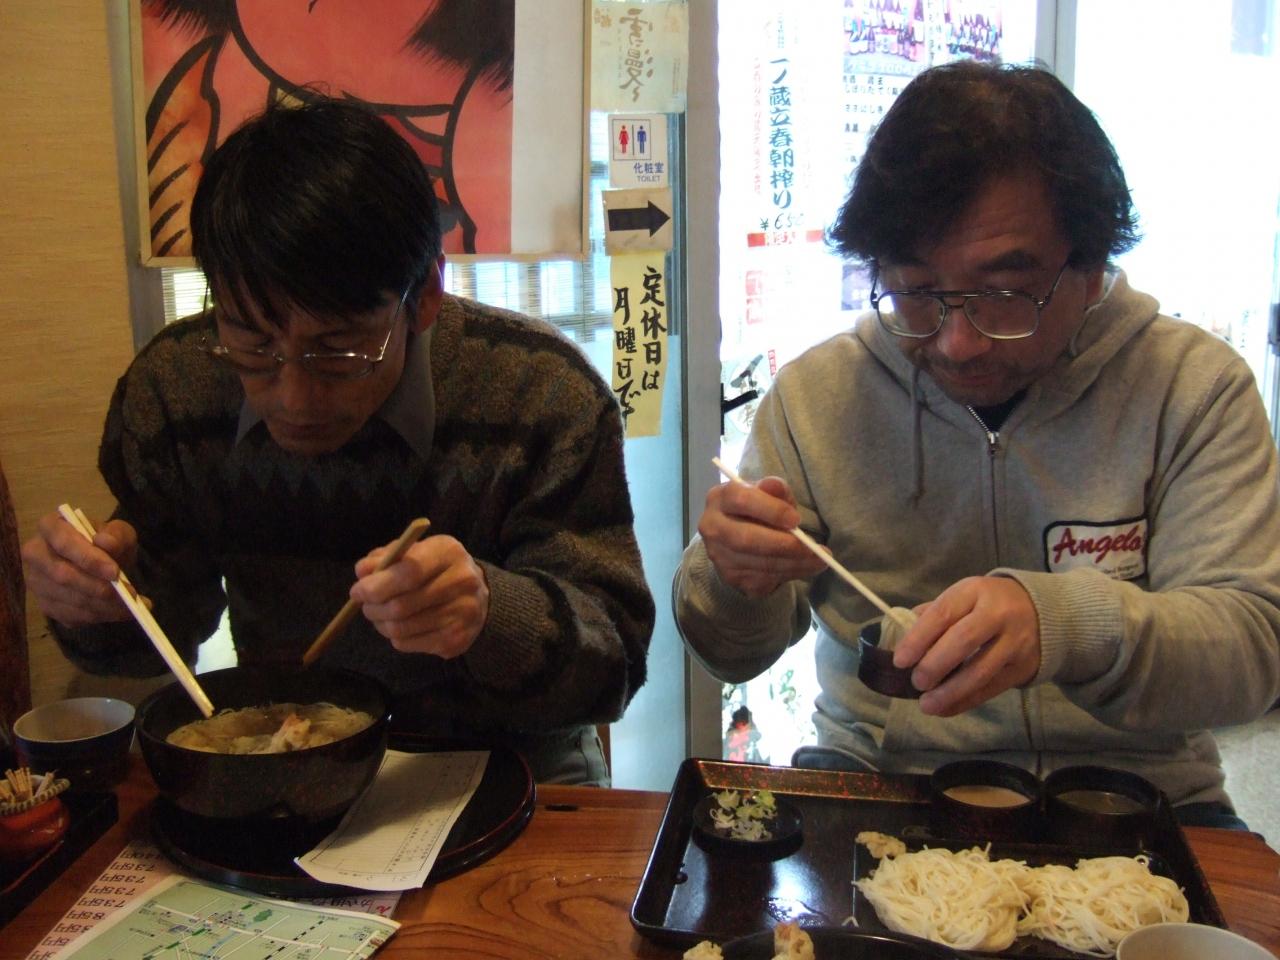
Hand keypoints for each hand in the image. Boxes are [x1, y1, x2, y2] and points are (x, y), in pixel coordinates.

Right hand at [20, 511, 140, 626]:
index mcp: (50, 527)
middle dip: (98, 587)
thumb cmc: (107, 543)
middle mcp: (35, 555)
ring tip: (132, 606)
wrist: (102, 563)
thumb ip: (116, 534)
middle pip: (62, 576)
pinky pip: (71, 616)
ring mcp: (37, 582)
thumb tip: (105, 542)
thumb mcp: (119, 532)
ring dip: (103, 606)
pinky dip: (99, 616)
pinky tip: (120, 612)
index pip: (63, 543)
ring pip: (68, 600)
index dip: (89, 559)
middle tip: (128, 594)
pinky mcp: (45, 605)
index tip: (115, 572)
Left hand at [351, 534, 488, 658]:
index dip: (377, 585)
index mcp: (449, 553)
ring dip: (381, 624)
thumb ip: (387, 557)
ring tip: (381, 616)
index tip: (357, 591)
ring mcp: (461, 614)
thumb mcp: (416, 552)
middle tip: (366, 605)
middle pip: (401, 605)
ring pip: (401, 629)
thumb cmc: (437, 570)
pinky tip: (402, 626)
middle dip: (373, 608)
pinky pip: (408, 644)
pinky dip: (396, 637)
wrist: (479, 597)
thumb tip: (362, 571)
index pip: (409, 572)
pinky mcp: (455, 640)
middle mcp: (462, 582)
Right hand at [698, 475, 826, 597]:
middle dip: (784, 545)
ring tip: (819, 560)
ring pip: (759, 563)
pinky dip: (790, 574)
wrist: (737, 538)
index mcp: (720, 497)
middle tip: (813, 548)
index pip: (742, 500)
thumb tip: (775, 486)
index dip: (771, 510)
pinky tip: (806, 567)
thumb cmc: (757, 508)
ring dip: (794, 564)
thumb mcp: (767, 493)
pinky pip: (763, 579)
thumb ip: (774, 489)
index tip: (796, 519)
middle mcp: (712, 527)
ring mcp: (718, 555)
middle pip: (747, 539)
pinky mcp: (730, 577)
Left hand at [891, 577, 1039, 716]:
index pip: (943, 613)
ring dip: (950, 691)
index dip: (918, 638)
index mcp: (975, 591)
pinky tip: (945, 709)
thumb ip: (933, 615)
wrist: (1044, 611)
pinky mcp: (1024, 666)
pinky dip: (966, 701)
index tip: (900, 660)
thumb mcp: (963, 598)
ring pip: (981, 670)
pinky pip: (992, 687)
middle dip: (935, 665)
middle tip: (916, 682)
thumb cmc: (988, 605)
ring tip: (927, 704)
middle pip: (964, 641)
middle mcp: (998, 613)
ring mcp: (1015, 641)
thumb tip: (902, 641)